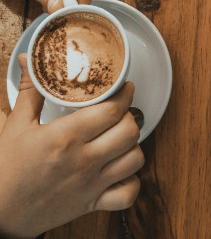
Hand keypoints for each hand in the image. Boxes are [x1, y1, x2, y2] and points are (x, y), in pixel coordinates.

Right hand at [0, 56, 142, 238]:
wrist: (0, 214)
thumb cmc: (7, 170)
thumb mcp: (16, 126)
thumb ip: (29, 90)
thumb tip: (28, 59)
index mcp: (65, 137)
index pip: (112, 110)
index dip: (125, 94)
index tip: (125, 86)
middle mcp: (83, 161)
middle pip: (129, 131)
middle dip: (129, 116)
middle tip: (121, 110)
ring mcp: (91, 185)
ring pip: (134, 159)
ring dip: (132, 146)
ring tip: (120, 136)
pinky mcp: (92, 205)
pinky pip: (128, 194)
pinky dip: (131, 181)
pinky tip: (120, 169)